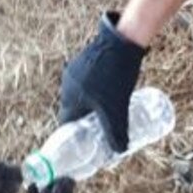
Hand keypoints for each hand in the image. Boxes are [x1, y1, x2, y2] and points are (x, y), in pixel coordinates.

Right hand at [59, 11, 146, 151]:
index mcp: (69, 97)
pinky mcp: (90, 60)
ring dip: (96, 108)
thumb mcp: (116, 109)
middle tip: (103, 133)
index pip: (68, 125)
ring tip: (112, 116)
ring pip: (86, 97)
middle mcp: (69, 83)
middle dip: (89, 124)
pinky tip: (116, 95)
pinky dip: (101, 93)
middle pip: (77, 111)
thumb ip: (117, 132)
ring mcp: (79, 70)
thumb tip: (119, 152)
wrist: (124, 40)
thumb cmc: (116, 75)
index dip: (78, 138)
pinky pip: (92, 83)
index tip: (87, 147)